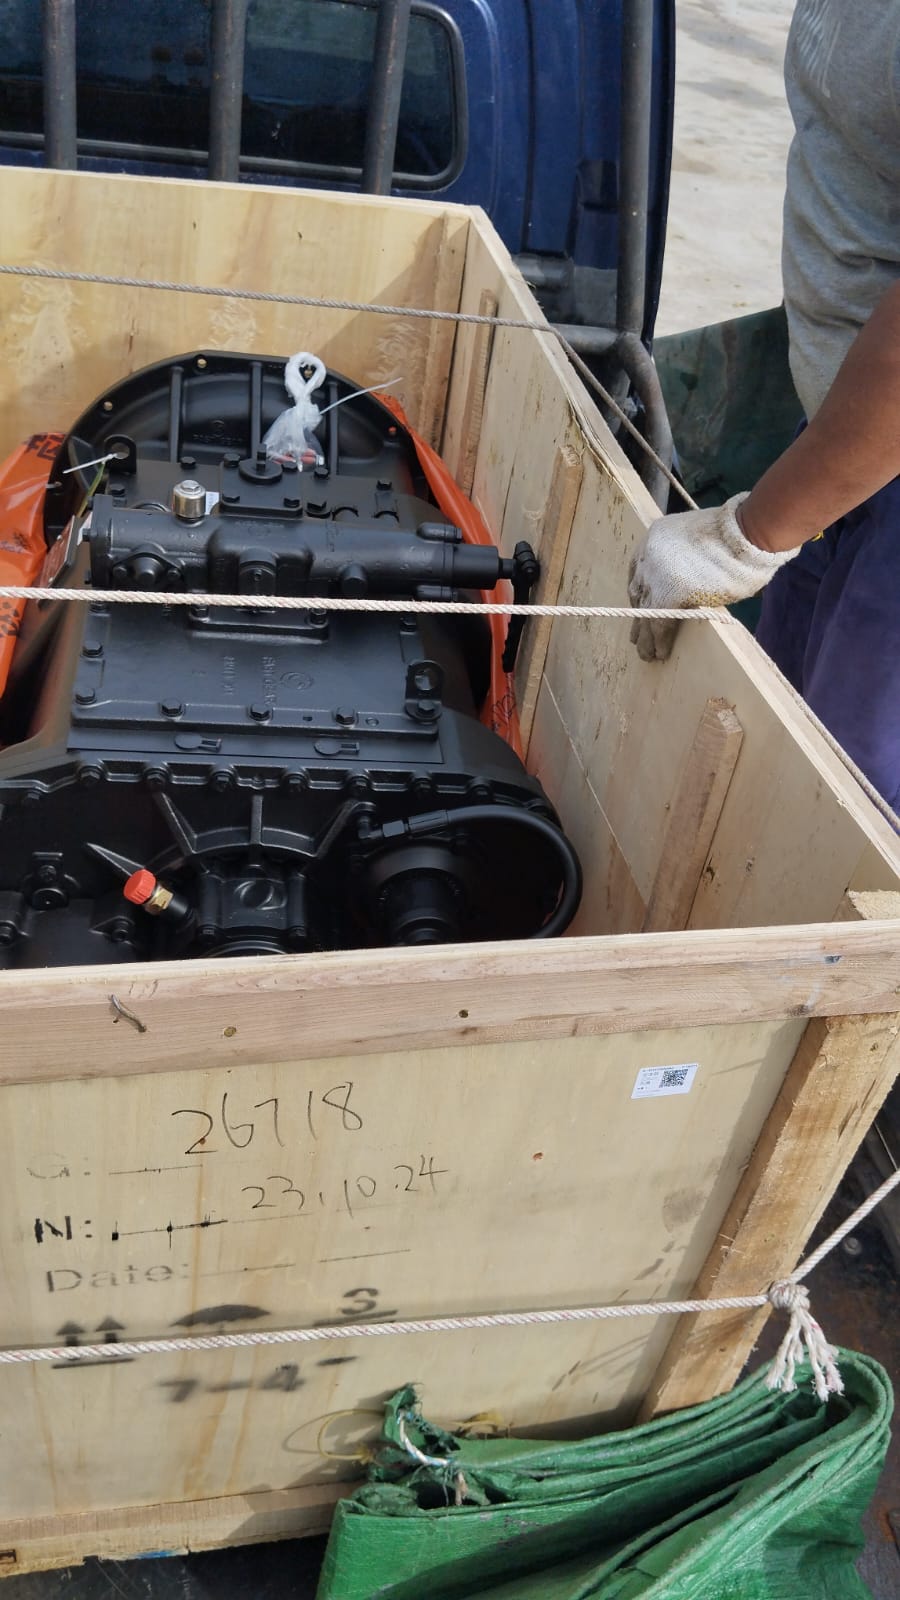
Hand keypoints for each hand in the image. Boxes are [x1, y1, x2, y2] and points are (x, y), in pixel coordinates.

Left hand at [627, 493, 801, 660]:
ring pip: (644, 611)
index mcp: (655, 536)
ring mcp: (655, 575)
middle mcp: (649, 555)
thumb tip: (690, 582)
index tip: (641, 606)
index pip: (638, 570)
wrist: (746, 533)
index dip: (641, 592)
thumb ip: (686, 559)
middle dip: (639, 615)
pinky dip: (659, 641)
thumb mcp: (698, 540)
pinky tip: (660, 653)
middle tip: (637, 635)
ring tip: (646, 654)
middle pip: (638, 592)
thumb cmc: (736, 534)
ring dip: (645, 636)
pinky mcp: (668, 594)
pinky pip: (659, 623)